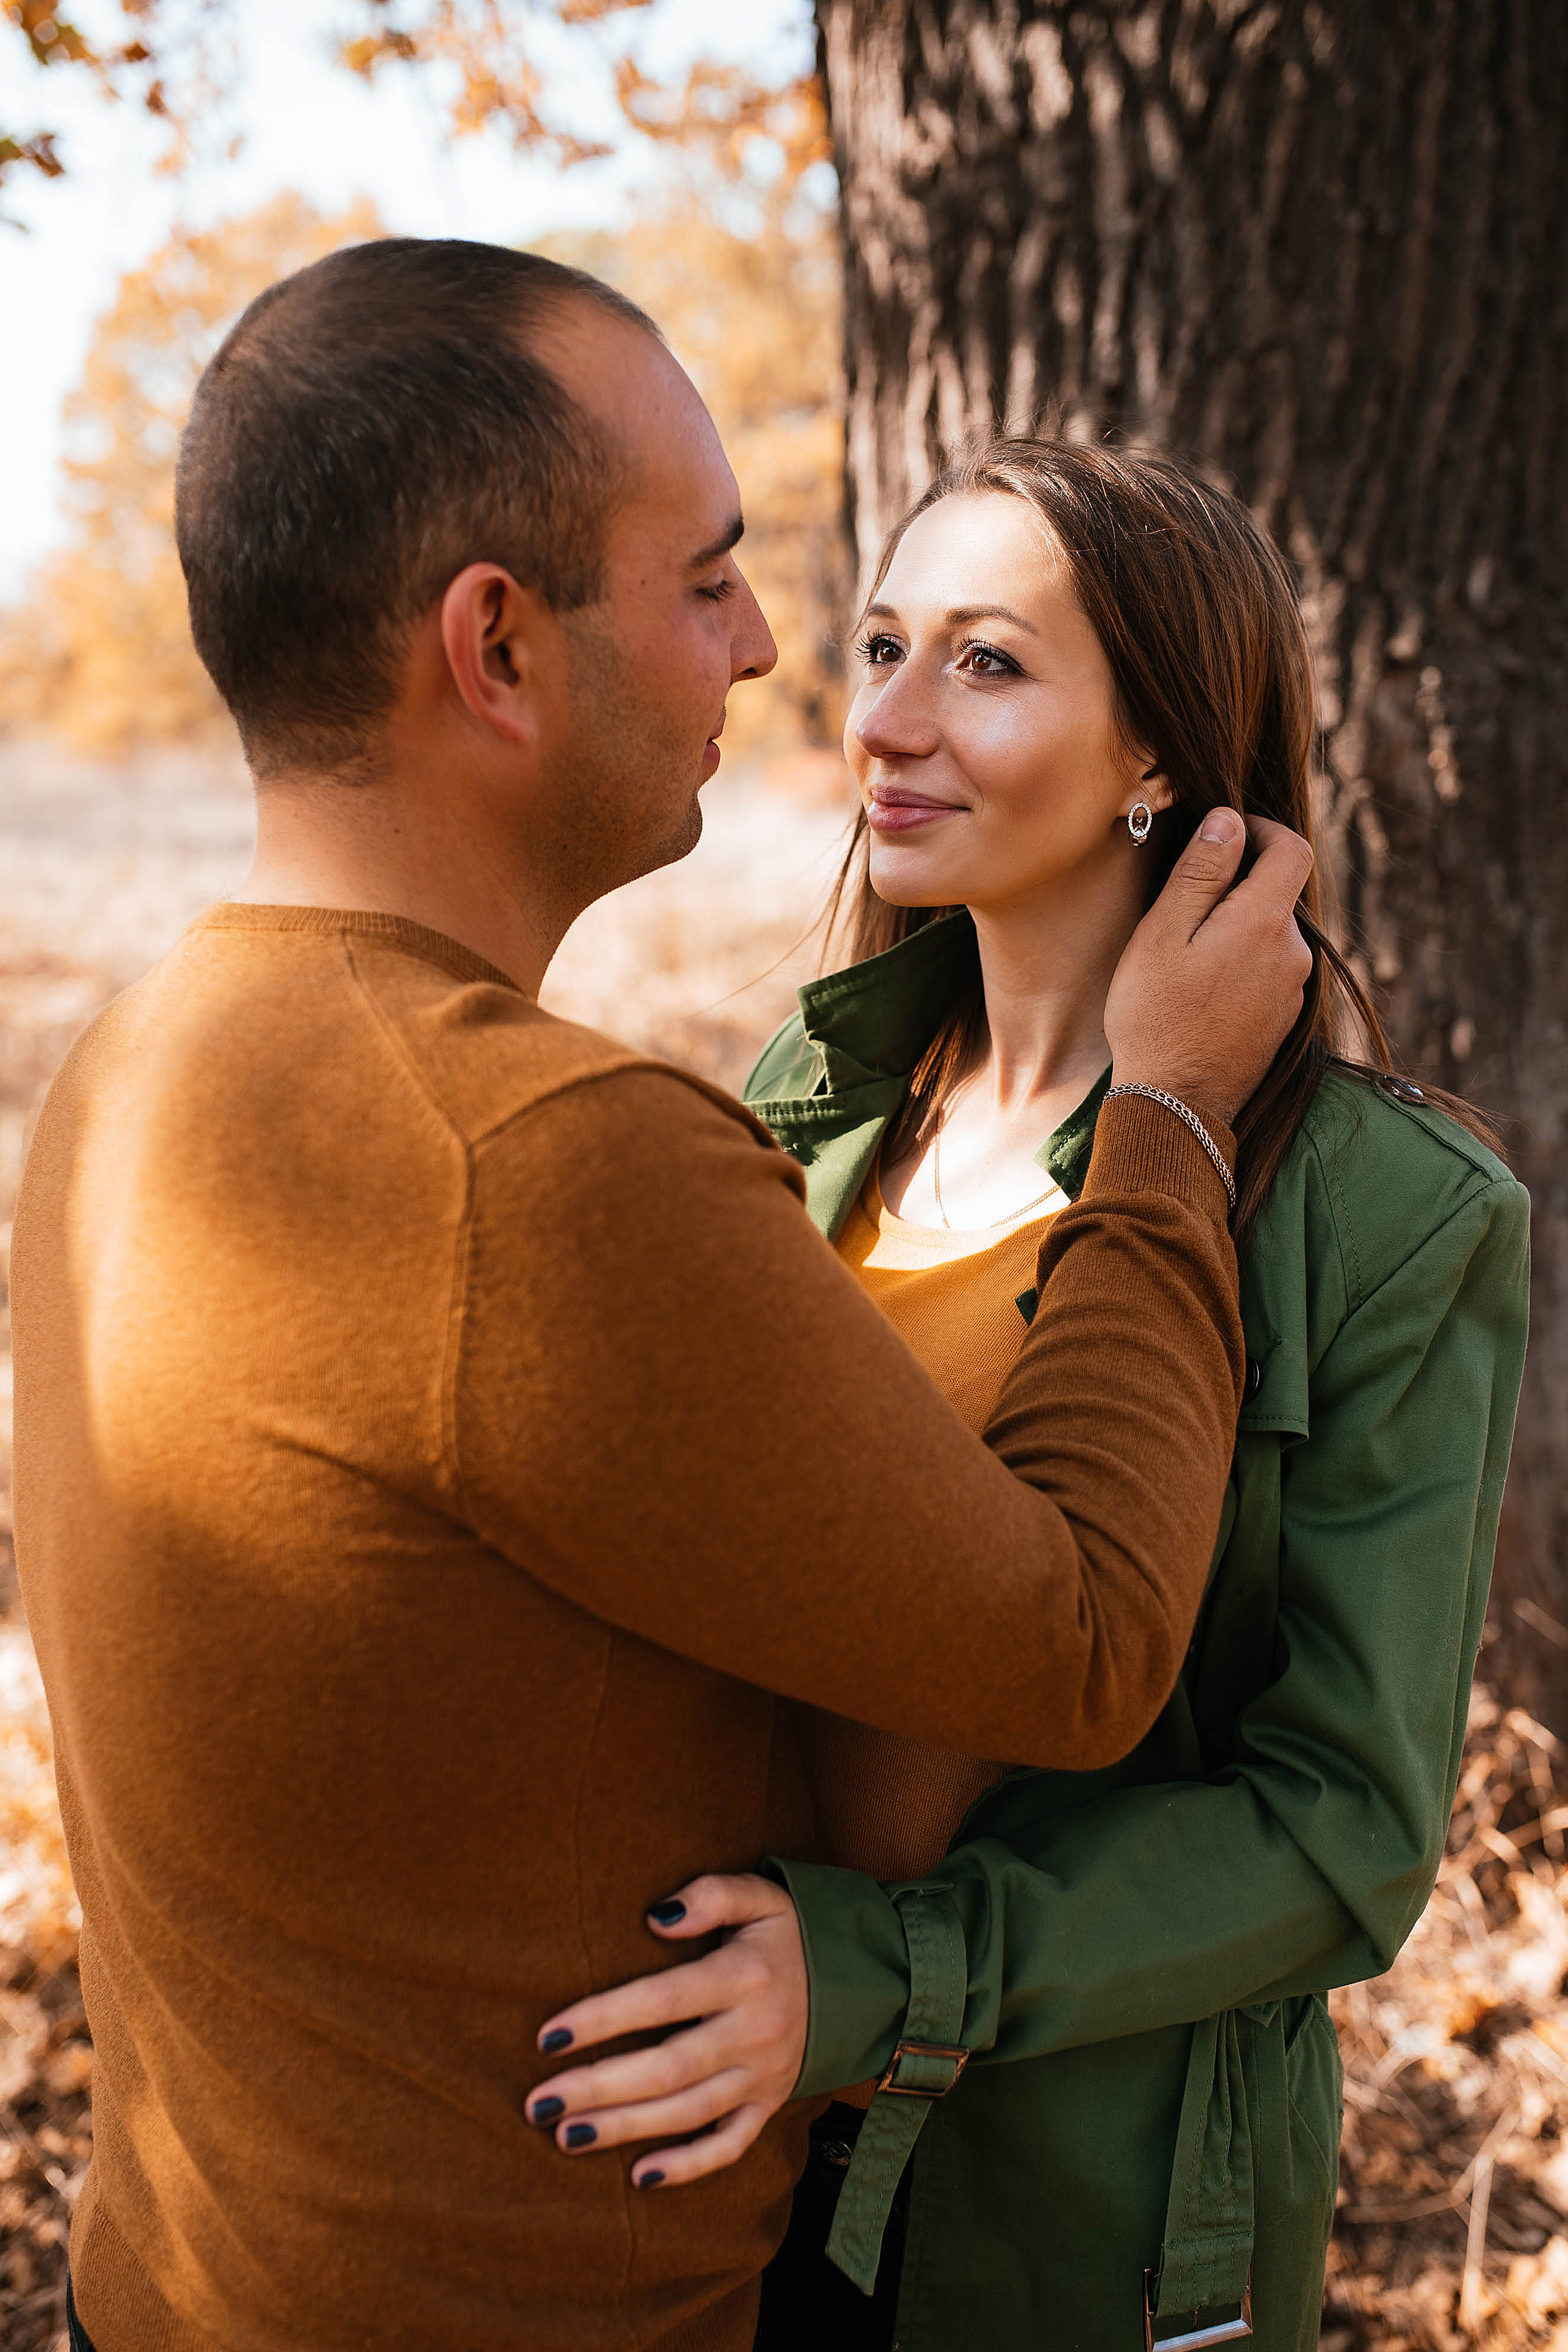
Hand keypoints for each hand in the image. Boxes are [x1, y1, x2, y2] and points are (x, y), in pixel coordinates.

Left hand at [526, 1873, 807, 2188]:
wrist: (861, 1979)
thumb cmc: (789, 1932)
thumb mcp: (763, 1895)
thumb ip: (711, 1894)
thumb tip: (656, 1917)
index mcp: (745, 1977)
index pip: (662, 2000)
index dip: (603, 2019)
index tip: (548, 2036)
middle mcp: (755, 2033)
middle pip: (667, 2068)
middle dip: (598, 2088)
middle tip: (539, 2104)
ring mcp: (764, 2077)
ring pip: (688, 2113)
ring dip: (625, 2129)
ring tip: (566, 2137)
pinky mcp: (770, 2105)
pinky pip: (730, 2144)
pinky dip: (687, 2166)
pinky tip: (640, 2177)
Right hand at [1105, 809, 1315, 1125]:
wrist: (1174, 1105)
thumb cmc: (1156, 1017)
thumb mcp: (1164, 933)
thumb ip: (1200, 872)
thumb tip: (1229, 820)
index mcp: (1265, 922)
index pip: (1292, 849)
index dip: (1262, 830)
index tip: (1226, 835)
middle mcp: (1292, 953)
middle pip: (1278, 893)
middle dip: (1238, 885)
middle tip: (1182, 905)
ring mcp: (1292, 990)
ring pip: (1270, 934)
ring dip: (1236, 929)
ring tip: (1185, 955)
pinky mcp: (1283, 1020)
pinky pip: (1267, 971)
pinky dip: (1241, 964)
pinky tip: (1201, 990)